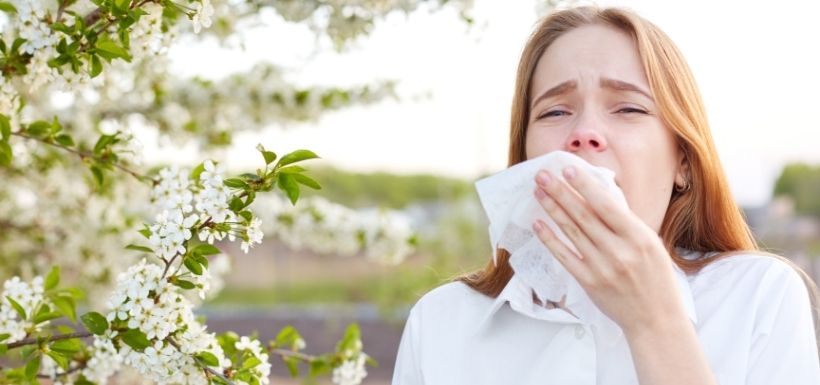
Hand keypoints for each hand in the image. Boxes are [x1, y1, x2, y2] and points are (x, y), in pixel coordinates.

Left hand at [531, 165, 687, 335]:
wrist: (656, 318)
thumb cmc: (655, 277)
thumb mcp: (650, 243)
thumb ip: (625, 222)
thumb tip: (598, 195)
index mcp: (639, 237)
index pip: (607, 205)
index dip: (585, 186)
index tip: (568, 169)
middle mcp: (620, 251)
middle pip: (584, 215)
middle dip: (561, 192)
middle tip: (543, 174)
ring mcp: (602, 268)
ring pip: (572, 232)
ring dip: (552, 210)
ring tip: (538, 192)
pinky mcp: (589, 282)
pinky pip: (565, 256)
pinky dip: (550, 239)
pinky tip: (538, 224)